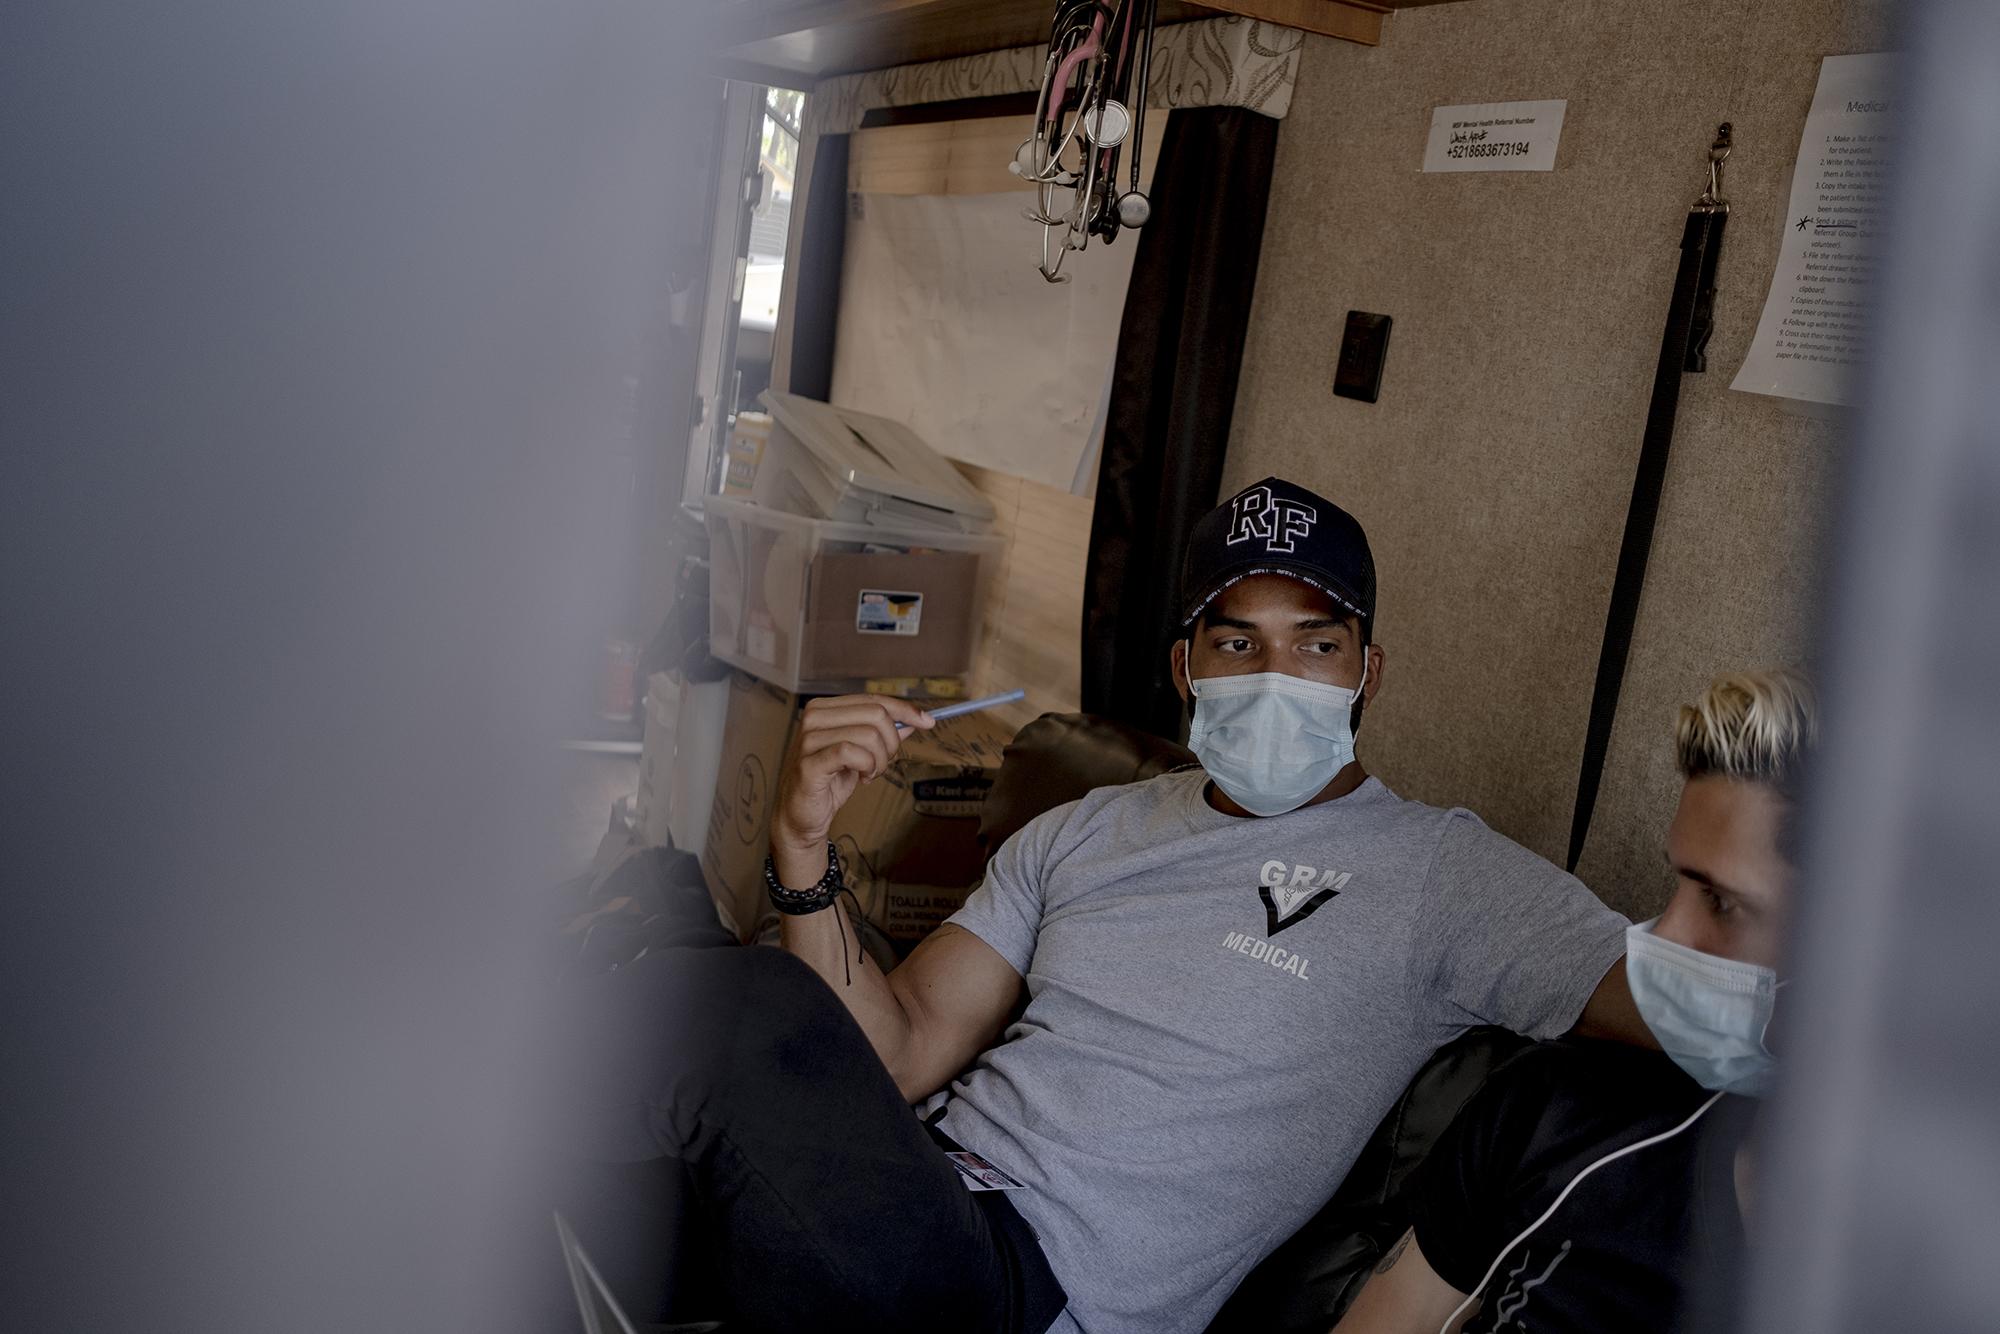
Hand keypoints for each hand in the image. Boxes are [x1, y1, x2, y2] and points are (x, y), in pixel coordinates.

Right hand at [770, 694, 933, 886]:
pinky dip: (866, 767)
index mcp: (825, 708)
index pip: (873, 700)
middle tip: (883, 763)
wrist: (801, 816)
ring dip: (879, 760)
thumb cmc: (829, 782)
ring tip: (869, 773)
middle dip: (891, 742)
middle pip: (875, 714)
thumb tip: (913, 721)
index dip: (904, 710)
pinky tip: (861, 778)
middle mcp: (813, 717)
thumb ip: (882, 735)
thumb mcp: (861, 754)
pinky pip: (852, 753)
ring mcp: (808, 739)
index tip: (928, 722)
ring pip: (868, 735)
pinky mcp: (809, 763)